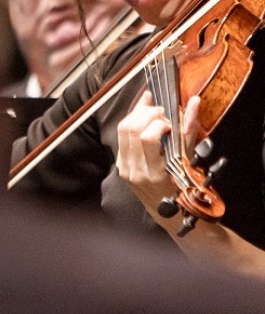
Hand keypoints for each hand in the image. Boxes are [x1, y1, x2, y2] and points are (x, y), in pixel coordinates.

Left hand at [114, 90, 199, 218]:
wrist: (166, 211)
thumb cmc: (182, 187)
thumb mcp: (189, 161)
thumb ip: (189, 130)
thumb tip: (194, 102)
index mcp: (154, 172)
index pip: (147, 139)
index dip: (158, 123)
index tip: (170, 122)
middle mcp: (135, 170)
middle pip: (131, 129)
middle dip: (147, 113)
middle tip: (162, 111)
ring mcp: (124, 167)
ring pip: (123, 130)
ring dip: (138, 114)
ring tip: (153, 110)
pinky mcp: (120, 163)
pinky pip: (121, 136)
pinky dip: (132, 121)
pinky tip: (143, 115)